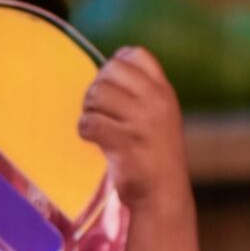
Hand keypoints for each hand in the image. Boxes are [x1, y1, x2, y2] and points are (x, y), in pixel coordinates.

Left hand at [77, 47, 190, 211]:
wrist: (163, 195)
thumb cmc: (154, 153)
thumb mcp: (160, 114)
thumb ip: (143, 88)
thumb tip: (116, 57)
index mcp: (164, 92)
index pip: (136, 55)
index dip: (116, 67)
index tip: (114, 90)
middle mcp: (156, 103)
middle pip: (110, 71)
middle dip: (97, 89)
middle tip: (101, 111)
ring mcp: (142, 123)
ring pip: (96, 94)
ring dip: (89, 109)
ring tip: (98, 126)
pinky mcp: (126, 143)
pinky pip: (90, 122)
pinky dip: (85, 130)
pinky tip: (94, 140)